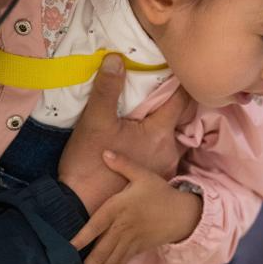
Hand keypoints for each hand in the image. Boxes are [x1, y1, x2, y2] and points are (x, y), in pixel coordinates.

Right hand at [59, 54, 193, 214]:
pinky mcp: (156, 177)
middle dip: (169, 101)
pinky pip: (162, 150)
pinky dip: (155, 139)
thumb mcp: (96, 121)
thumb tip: (116, 58)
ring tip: (147, 108)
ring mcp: (165, 165)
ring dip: (161, 122)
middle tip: (158, 84)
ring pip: (170, 134)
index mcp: (161, 133)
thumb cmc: (89, 163)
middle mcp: (171, 149)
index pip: (181, 99)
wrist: (81, 205)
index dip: (178, 81)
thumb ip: (108, 89)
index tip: (172, 67)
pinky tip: (140, 135)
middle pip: (178, 117)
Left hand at [70, 150, 201, 263]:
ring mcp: (130, 241)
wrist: (183, 213)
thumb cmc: (160, 193)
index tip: (67, 249)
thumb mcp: (143, 175)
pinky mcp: (137, 249)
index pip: (96, 226)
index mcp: (120, 209)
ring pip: (109, 261)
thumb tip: (104, 152)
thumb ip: (123, 164)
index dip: (81, 238)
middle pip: (101, 250)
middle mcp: (123, 228)